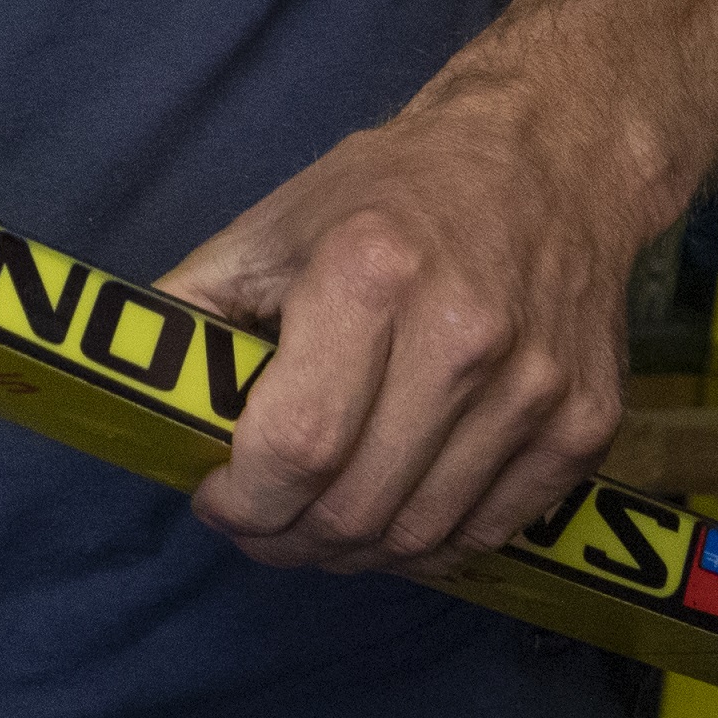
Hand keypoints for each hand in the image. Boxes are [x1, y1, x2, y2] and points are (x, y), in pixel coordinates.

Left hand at [155, 79, 644, 574]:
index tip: (215, 500)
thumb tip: (131, 381)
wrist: (551, 163)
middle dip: (286, 538)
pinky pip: (491, 530)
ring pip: (423, 533)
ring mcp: (536, 390)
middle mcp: (464, 339)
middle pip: (359, 504)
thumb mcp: (272, 225)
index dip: (246, 498)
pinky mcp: (586, 427)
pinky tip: (387, 519)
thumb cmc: (391, 192)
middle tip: (255, 526)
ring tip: (311, 528)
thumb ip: (195, 306)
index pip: (300, 441)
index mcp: (370, 276)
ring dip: (351, 554)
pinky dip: (427, 545)